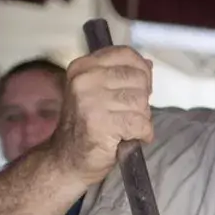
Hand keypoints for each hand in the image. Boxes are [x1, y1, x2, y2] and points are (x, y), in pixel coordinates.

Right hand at [43, 46, 153, 182]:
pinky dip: (143, 134)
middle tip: (128, 115)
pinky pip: (140, 124)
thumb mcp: (97, 93)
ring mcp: (91, 101)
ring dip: (141, 119)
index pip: (126, 54)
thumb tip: (147, 65)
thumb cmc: (86, 127)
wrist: (67, 160)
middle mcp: (84, 80)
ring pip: (141, 102)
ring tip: (126, 128)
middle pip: (138, 79)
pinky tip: (131, 138)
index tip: (138, 88)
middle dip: (141, 100)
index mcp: (83, 67)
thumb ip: (119, 76)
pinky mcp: (101, 124)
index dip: (141, 71)